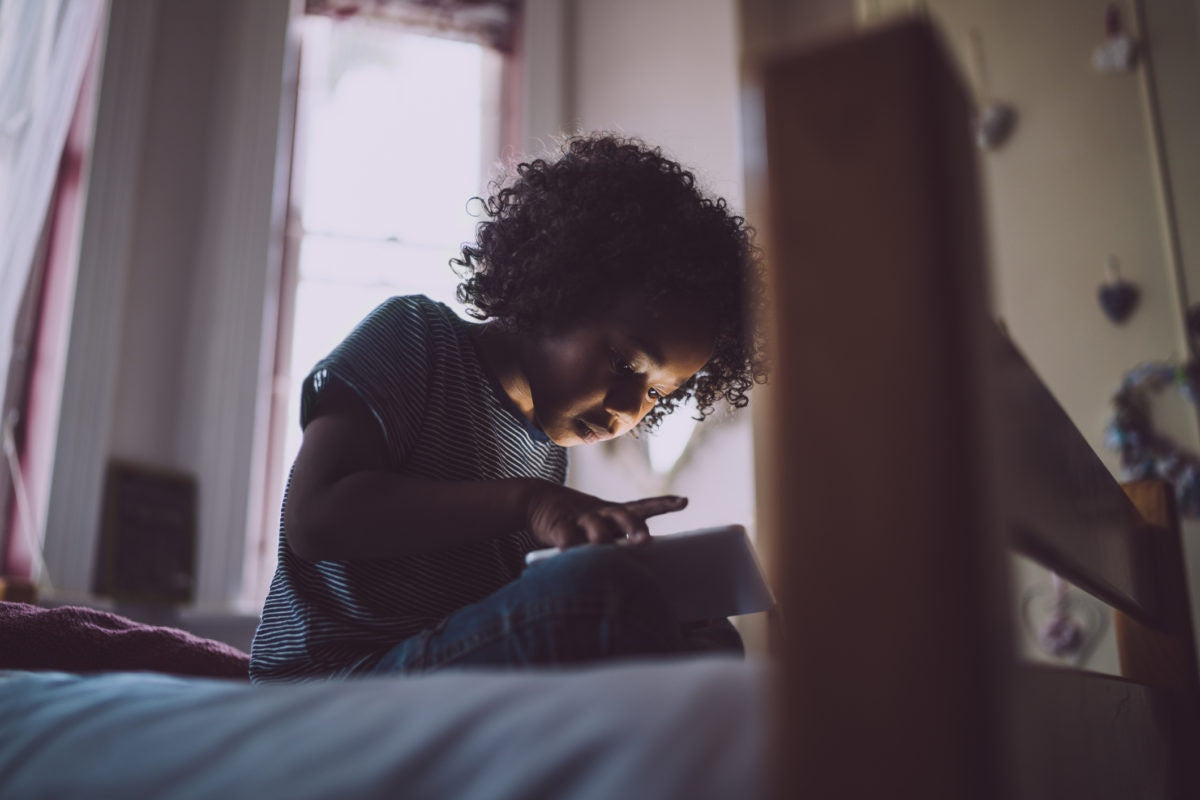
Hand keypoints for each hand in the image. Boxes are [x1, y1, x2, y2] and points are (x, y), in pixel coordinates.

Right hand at [524, 484, 686, 548]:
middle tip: (646, 540)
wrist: (537, 500)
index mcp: (613, 511)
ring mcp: (580, 519)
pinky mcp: (558, 527)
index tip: (684, 501)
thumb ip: (619, 536)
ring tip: (608, 548)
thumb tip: (646, 553)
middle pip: (623, 516)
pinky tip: (572, 554)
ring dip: (605, 539)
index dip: (663, 504)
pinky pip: (566, 538)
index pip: (642, 506)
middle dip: (635, 527)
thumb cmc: (577, 519)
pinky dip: (571, 547)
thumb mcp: (600, 522)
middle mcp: (601, 512)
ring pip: (596, 528)